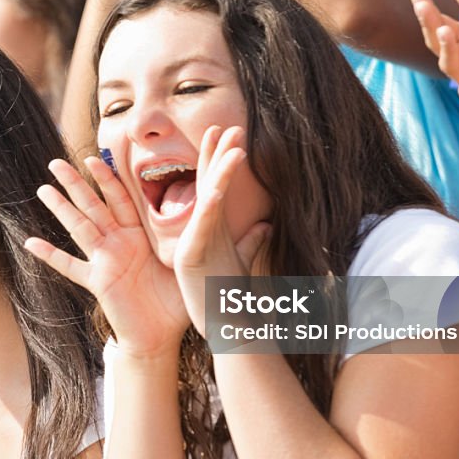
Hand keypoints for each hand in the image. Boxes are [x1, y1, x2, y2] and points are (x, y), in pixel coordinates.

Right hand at [25, 156, 189, 356]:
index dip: (107, 178)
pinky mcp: (97, 282)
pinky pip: (70, 267)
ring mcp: (104, 262)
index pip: (120, 199)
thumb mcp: (189, 262)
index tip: (94, 156)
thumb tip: (245, 219)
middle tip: (55, 162)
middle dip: (75, 184)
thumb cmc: (175, 301)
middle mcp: (116, 244)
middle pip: (93, 206)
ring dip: (61, 209)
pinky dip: (50, 255)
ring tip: (43, 189)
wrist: (160, 337)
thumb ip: (205, 239)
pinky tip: (30, 242)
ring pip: (79, 228)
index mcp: (137, 235)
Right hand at [173, 126, 269, 334]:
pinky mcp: (190, 259)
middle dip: (215, 156)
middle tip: (226, 127)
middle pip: (206, 186)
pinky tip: (218, 190)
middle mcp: (197, 233)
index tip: (227, 134)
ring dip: (218, 174)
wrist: (226, 330)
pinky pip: (200, 229)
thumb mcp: (244, 263)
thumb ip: (253, 241)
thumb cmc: (232, 299)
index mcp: (210, 231)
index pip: (213, 187)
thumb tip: (268, 223)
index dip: (217, 159)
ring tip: (233, 149)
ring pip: (205, 202)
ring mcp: (191, 244)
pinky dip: (209, 208)